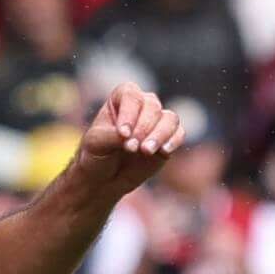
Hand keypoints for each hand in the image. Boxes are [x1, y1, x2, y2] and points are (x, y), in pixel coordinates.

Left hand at [66, 84, 184, 200]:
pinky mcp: (167, 140)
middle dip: (143, 128)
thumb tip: (130, 136)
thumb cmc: (96, 154)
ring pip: (170, 119)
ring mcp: (156, 123)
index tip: (122, 134)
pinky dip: (173, 141)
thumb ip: (112, 136)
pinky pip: (179, 134)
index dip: (129, 113)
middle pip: (152, 106)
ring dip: (160, 135)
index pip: (131, 95)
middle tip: (131, 148)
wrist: (104, 178)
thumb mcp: (96, 144)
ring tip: (146, 151)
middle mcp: (142, 106)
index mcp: (121, 99)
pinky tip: (163, 152)